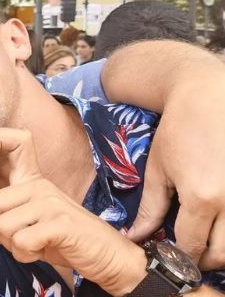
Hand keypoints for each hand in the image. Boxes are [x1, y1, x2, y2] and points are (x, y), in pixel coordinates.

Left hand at [0, 129, 147, 295]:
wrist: (106, 256)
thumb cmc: (63, 241)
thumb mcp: (23, 232)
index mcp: (32, 181)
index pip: (18, 141)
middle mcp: (40, 186)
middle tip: (18, 238)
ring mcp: (51, 202)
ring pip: (2, 227)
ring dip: (13, 246)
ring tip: (34, 245)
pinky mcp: (60, 223)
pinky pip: (21, 241)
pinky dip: (26, 255)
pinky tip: (42, 251)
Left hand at [126, 84, 224, 269]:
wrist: (208, 95)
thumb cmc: (178, 130)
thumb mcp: (157, 170)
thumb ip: (150, 209)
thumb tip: (137, 238)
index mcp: (202, 197)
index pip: (192, 245)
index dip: (179, 256)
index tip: (170, 255)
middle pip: (223, 253)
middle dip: (204, 259)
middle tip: (191, 252)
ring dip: (224, 248)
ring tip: (208, 238)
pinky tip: (222, 222)